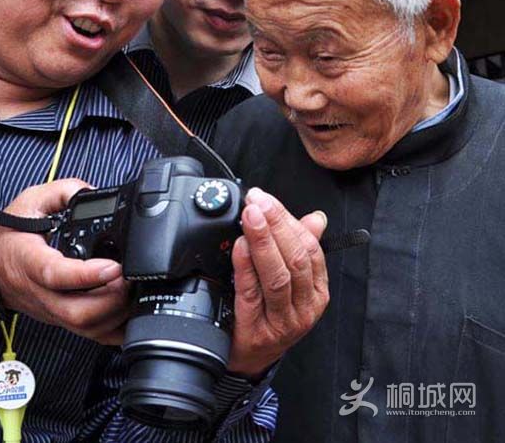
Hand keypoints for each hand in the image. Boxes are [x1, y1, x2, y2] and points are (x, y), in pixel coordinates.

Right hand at [0, 179, 130, 344]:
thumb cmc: (10, 234)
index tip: (113, 266)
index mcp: (29, 262)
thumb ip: (63, 192)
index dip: (87, 275)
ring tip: (132, 291)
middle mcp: (40, 293)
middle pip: (76, 313)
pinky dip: (114, 330)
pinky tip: (128, 313)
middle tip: (130, 278)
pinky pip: (90, 336)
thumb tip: (94, 192)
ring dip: (116, 315)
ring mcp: (51, 311)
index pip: (56, 275)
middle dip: (112, 300)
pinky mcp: (60, 320)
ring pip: (85, 329)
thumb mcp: (31, 201)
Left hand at [227, 187, 328, 378]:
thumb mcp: (292, 282)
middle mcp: (304, 308)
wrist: (247, 358)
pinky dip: (246, 267)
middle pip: (296, 259)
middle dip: (276, 225)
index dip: (288, 219)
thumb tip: (317, 218)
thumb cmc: (270, 314)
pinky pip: (252, 294)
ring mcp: (282, 321)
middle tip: (257, 201)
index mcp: (316, 291)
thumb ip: (302, 247)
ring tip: (250, 217)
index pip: (310, 248)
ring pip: (277, 276)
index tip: (267, 198)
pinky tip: (239, 247)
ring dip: (263, 241)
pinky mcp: (257, 330)